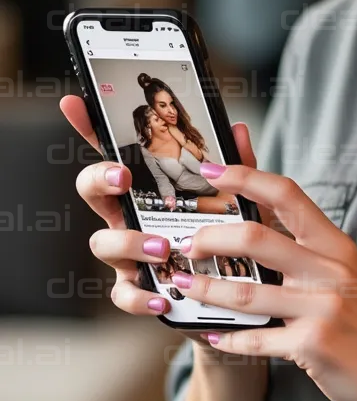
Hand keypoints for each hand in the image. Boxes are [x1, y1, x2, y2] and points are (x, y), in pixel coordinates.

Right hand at [57, 95, 279, 364]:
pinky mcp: (137, 290)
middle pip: (91, 189)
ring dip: (128, 242)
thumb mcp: (237, 201)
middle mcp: (128, 217)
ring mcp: (127, 254)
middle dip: (99, 178)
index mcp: (146, 188)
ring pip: (102, 241)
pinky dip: (138, 298)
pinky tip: (162, 298)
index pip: (113, 151)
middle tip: (123, 177)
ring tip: (162, 246)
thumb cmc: (227, 239)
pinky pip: (122, 294)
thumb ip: (237, 170)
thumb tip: (238, 130)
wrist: (238, 298)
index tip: (74, 102)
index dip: (89, 127)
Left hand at [169, 164, 356, 400]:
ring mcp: (323, 307)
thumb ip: (305, 251)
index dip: (246, 176)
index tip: (212, 168)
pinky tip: (210, 334)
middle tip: (188, 245)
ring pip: (245, 291)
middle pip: (256, 238)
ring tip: (181, 284)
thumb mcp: (343, 278)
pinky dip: (228, 338)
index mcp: (336, 246)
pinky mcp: (313, 344)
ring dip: (204, 288)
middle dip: (211, 238)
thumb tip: (254, 225)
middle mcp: (331, 270)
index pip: (288, 194)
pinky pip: (255, 338)